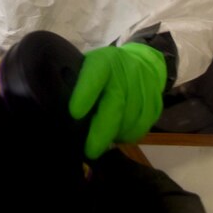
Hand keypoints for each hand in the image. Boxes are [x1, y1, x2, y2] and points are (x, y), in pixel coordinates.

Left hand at [68, 43, 166, 158]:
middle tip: (89, 150)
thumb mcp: (87, 68)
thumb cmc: (104, 71)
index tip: (74, 113)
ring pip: (129, 121)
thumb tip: (57, 111)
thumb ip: (76, 84)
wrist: (142, 63)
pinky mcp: (155, 104)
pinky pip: (141, 128)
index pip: (95, 75)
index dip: (85, 94)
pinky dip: (127, 136)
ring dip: (114, 136)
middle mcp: (127, 72)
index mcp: (104, 62)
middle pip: (116, 104)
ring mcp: (144, 88)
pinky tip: (117, 134)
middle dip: (101, 131)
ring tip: (101, 141)